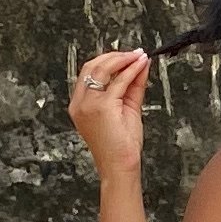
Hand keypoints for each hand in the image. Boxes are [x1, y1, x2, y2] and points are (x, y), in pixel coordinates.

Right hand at [70, 49, 149, 176]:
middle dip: (115, 56)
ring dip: (123, 59)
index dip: (108, 60)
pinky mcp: (103, 107)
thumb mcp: (126, 109)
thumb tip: (139, 65)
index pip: (89, 73)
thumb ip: (132, 86)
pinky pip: (118, 81)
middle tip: (134, 54)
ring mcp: (89, 104)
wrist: (120, 167)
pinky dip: (131, 70)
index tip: (127, 56)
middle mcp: (80, 103)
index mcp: (80, 104)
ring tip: (138, 56)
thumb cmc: (120, 146)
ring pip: (102, 69)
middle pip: (92, 66)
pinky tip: (141, 65)